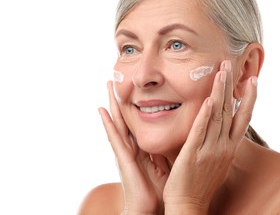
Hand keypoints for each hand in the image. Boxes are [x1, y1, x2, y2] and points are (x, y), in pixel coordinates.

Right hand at [99, 81, 168, 213]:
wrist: (151, 211)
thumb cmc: (160, 191)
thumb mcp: (167, 165)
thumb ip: (167, 152)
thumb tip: (176, 139)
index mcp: (143, 148)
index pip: (139, 122)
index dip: (136, 105)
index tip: (135, 88)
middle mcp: (132, 147)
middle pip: (127, 117)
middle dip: (122, 98)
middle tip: (117, 79)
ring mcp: (126, 152)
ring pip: (119, 122)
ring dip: (112, 104)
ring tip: (108, 85)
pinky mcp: (124, 159)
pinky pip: (115, 138)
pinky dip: (108, 124)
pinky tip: (102, 111)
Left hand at [163, 60, 257, 212]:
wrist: (189, 205)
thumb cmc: (200, 183)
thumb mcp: (216, 161)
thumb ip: (218, 142)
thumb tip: (219, 128)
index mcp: (229, 148)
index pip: (243, 118)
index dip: (249, 98)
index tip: (253, 81)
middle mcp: (223, 146)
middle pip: (231, 111)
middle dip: (233, 86)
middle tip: (233, 64)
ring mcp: (210, 150)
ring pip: (217, 116)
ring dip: (220, 92)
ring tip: (222, 71)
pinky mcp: (193, 154)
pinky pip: (200, 131)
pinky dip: (204, 114)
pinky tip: (207, 99)